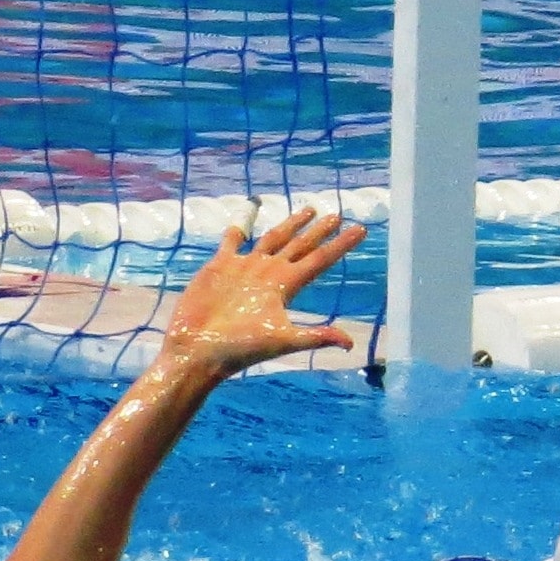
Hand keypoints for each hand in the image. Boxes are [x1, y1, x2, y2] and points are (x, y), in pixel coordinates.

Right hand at [162, 208, 365, 377]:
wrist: (198, 350)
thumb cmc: (240, 348)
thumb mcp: (282, 341)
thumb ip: (316, 337)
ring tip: (308, 210)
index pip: (319, 259)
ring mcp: (245, 268)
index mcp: (285, 286)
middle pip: (300, 245)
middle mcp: (269, 274)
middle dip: (318, 231)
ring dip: (290, 225)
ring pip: (273, 239)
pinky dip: (239, 229)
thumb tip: (350, 343)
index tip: (360, 230)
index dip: (340, 245)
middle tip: (337, 215)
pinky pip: (232, 242)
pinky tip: (248, 214)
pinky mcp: (220, 267)